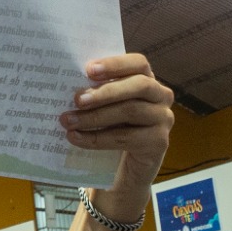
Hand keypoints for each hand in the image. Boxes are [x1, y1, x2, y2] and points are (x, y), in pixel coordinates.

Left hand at [60, 53, 173, 215]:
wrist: (130, 167)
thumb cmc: (115, 127)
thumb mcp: (109, 106)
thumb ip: (98, 92)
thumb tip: (67, 85)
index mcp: (149, 79)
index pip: (139, 63)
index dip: (115, 64)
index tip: (89, 70)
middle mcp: (162, 96)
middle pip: (138, 86)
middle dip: (105, 92)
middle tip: (77, 99)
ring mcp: (163, 119)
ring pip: (130, 111)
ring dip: (95, 117)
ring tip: (68, 121)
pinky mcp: (159, 143)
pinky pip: (125, 138)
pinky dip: (97, 138)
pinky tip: (76, 138)